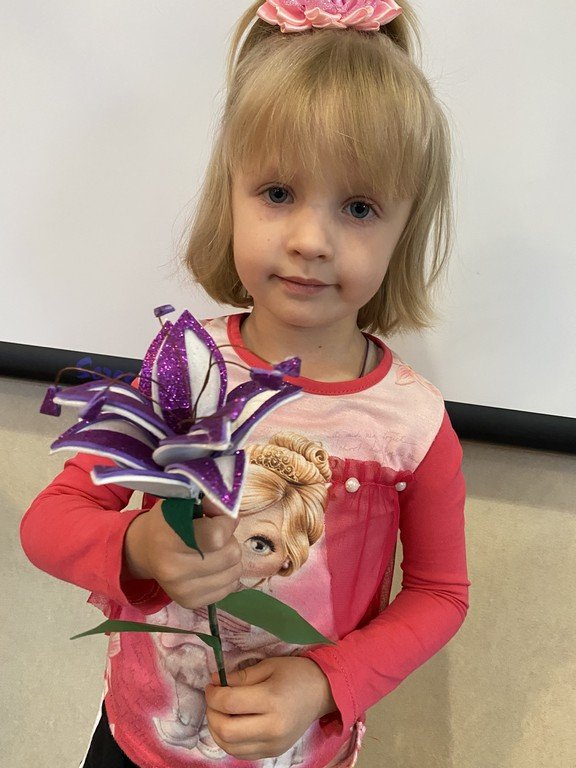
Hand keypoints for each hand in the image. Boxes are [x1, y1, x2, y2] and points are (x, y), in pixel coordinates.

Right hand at [122, 499, 242, 608]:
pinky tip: (212, 565)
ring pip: (235, 571)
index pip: (217, 535)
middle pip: (231, 554)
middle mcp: (174, 570)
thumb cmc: (167, 522)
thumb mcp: (182, 503)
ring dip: (230, 557)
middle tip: (215, 534)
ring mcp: (182, 591)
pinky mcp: (191, 603)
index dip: (226, 522)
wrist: (145, 551)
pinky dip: (227, 573)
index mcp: (168, 541)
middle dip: (229, 540)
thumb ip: (208, 502)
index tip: (219, 516)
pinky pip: (230, 587)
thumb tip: (230, 508)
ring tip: (213, 550)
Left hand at [204, 657, 336, 759]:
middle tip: (214, 699)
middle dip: (211, 713)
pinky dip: (229, 741)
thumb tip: (215, 681)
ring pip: (230, 747)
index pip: (229, 703)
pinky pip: (241, 753)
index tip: (211, 684)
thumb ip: (241, 676)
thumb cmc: (296, 673)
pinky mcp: (273, 753)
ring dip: (217, 729)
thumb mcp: (269, 666)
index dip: (213, 694)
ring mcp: (273, 744)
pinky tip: (232, 725)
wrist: (323, 693)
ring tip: (220, 712)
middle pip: (225, 730)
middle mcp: (272, 727)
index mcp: (271, 700)